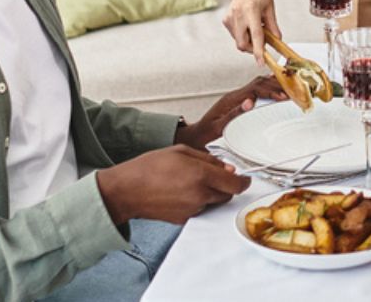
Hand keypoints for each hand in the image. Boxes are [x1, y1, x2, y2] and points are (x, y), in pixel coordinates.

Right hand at [95, 145, 249, 225]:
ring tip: (190, 181)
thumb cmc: (149, 167)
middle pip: (227, 194)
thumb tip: (227, 168)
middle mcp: (200, 195)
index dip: (244, 181)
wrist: (126, 191)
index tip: (245, 178)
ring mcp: (192, 209)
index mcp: (201, 175)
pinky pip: (200, 209)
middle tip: (213, 175)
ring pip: (214, 202)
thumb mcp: (181, 151)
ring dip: (211, 192)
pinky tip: (181, 191)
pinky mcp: (184, 219)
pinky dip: (197, 201)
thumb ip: (209, 159)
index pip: (236, 184)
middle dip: (226, 185)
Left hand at [175, 76, 287, 148]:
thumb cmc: (205, 135)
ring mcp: (237, 97)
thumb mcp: (219, 127)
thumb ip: (234, 114)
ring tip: (290, 87)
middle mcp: (234, 95)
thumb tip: (250, 102)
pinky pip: (256, 89)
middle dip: (277, 85)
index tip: (283, 96)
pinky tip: (276, 87)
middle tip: (293, 89)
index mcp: (231, 100)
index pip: (255, 89)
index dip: (271, 91)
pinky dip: (268, 87)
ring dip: (274, 84)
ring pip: (258, 84)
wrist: (195, 136)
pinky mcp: (239, 101)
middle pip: (259, 83)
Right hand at [224, 0, 277, 60]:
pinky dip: (242, 34)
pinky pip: (234, 34)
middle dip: (252, 48)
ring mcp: (230, 18)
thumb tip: (278, 40)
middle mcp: (238, 15)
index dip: (259, 51)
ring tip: (255, 27)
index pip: (256, 36)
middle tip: (261, 43)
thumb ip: (273, 25)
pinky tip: (247, 24)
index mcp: (251, 11)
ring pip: (238, 40)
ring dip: (248, 40)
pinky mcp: (226, 20)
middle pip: (242, 44)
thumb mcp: (270, 8)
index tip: (261, 62)